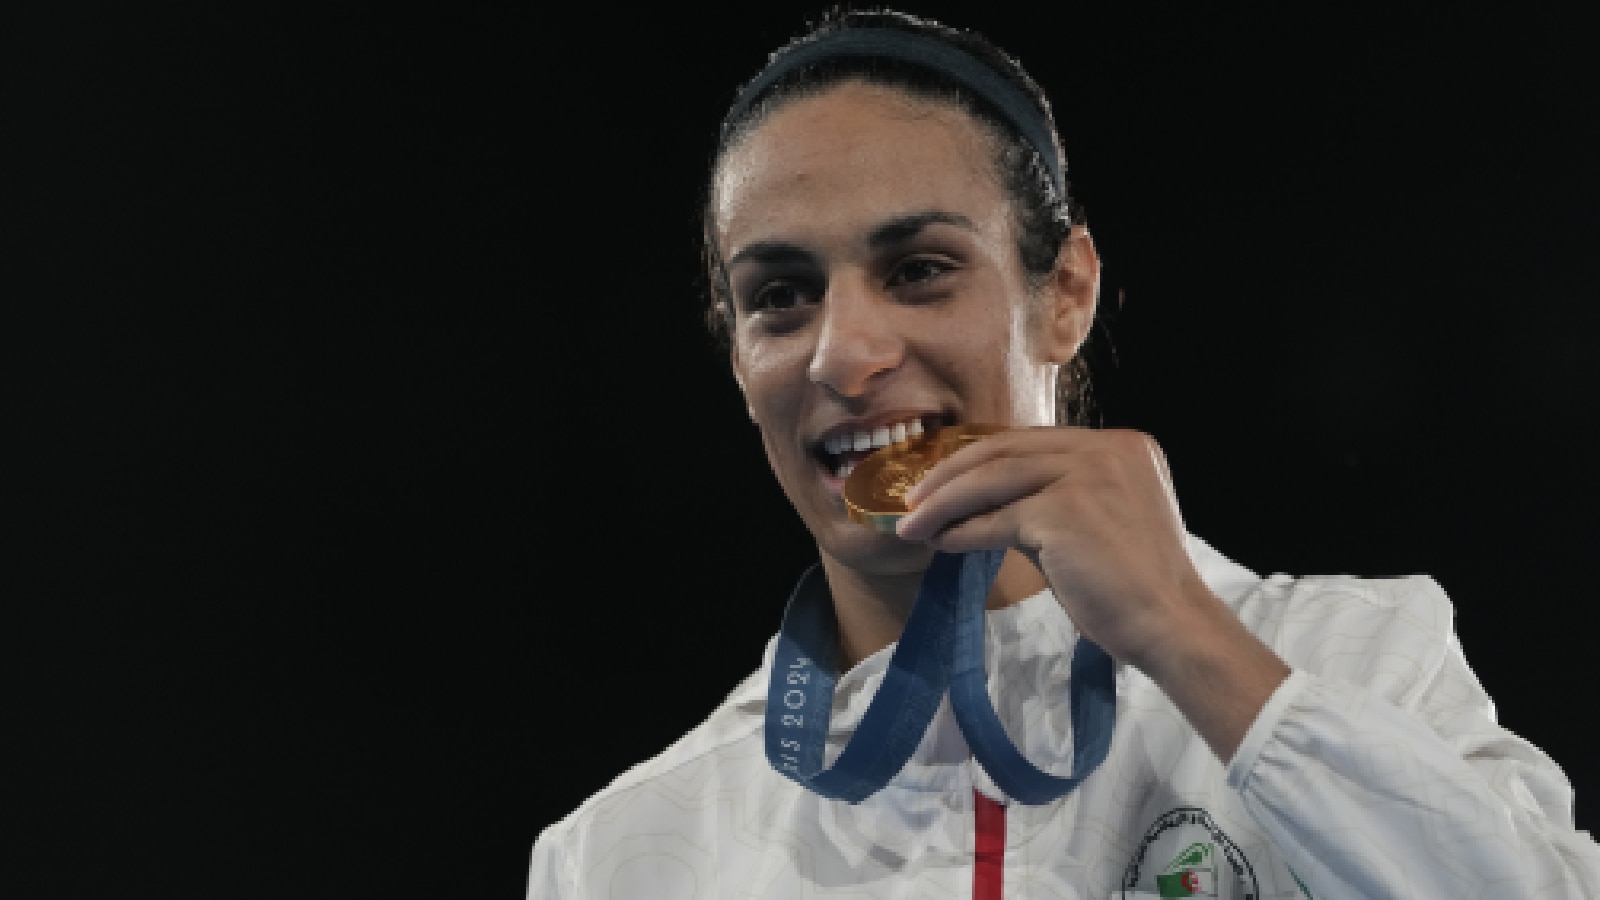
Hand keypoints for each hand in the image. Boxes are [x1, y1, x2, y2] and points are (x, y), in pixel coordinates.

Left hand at [894, 425, 1289, 761]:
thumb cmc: (1134, 588)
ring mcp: (1087, 474)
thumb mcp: (1096, 524)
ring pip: (994, 477)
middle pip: (1007, 448)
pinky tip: (942, 543)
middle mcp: (1107, 448)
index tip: (945, 479)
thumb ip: (1051, 501)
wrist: (1170, 625)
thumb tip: (982, 506)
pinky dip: (964, 531)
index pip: (1033, 440)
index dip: (983, 457)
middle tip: (914, 499)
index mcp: (1122, 445)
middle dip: (951, 472)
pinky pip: (998, 518)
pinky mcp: (1065, 510)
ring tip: (912, 524)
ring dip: (945, 501)